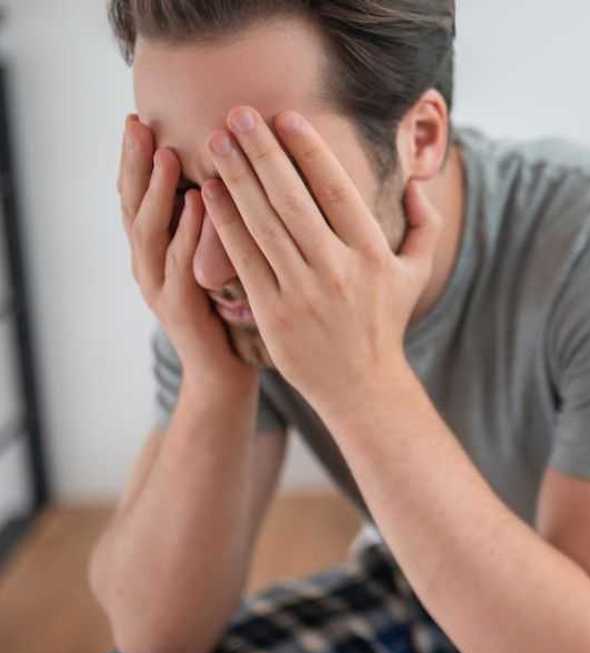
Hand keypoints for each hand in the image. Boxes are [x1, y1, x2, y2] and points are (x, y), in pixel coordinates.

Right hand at [117, 115, 256, 387]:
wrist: (227, 372)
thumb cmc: (228, 307)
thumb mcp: (215, 252)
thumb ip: (211, 216)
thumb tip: (226, 167)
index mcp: (155, 247)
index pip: (138, 193)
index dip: (135, 157)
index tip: (140, 115)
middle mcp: (147, 264)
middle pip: (132, 205)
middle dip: (135, 163)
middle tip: (138, 123)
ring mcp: (159, 288)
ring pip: (150, 233)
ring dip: (159, 192)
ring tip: (170, 153)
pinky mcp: (181, 310)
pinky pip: (182, 265)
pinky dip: (190, 232)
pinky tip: (202, 204)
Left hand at [201, 107, 439, 411]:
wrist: (362, 386)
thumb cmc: (385, 322)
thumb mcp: (416, 273)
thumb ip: (424, 225)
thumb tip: (417, 183)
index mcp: (372, 255)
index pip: (337, 192)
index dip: (310, 151)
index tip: (286, 117)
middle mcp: (338, 271)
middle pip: (294, 201)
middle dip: (264, 153)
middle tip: (239, 113)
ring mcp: (303, 293)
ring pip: (264, 225)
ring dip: (237, 179)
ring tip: (216, 141)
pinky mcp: (273, 313)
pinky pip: (245, 260)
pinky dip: (225, 224)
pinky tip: (209, 192)